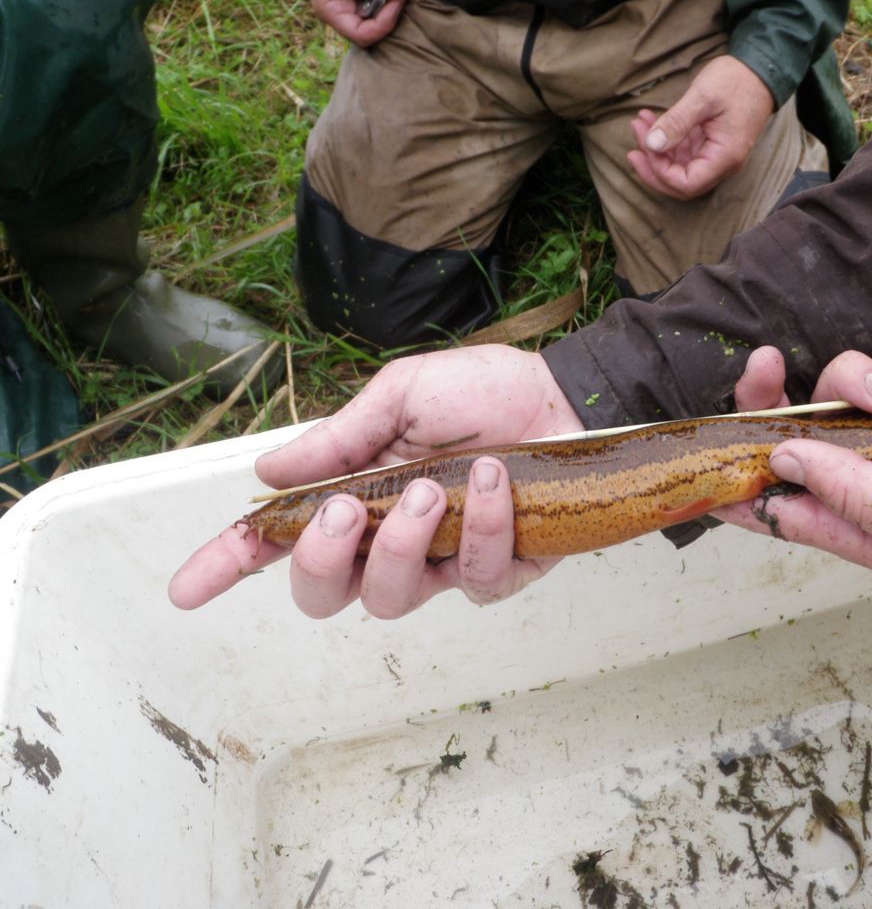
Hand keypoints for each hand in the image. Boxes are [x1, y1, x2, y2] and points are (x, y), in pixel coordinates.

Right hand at [169, 346, 582, 616]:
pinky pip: (475, 582)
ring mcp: (445, 561)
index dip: (230, 565)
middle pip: (326, 594)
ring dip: (404, 543)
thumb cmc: (483, 392)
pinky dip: (484, 529)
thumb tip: (265, 474)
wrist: (566, 394)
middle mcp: (392, 539)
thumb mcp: (400, 397)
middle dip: (322, 561)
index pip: (281, 542)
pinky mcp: (501, 571)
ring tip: (433, 488)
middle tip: (345, 510)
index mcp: (357, 494)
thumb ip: (338, 439)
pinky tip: (495, 482)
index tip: (185, 588)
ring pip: (393, 599)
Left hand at [626, 55, 774, 199]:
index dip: (660, 171)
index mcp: (725, 157)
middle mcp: (723, 164)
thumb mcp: (703, 96)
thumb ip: (677, 122)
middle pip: (681, 184)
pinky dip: (666, 142)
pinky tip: (652, 122)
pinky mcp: (711, 146)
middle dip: (653, 165)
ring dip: (656, 151)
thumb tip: (652, 145)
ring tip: (639, 123)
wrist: (760, 69)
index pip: (686, 184)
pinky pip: (685, 155)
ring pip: (680, 169)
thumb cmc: (736, 80)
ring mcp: (717, 156)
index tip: (646, 145)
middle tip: (634, 140)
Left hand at [718, 337, 871, 615]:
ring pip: (851, 384)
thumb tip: (780, 461)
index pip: (768, 502)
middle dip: (775, 392)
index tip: (705, 434)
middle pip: (794, 428)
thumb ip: (850, 495)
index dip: (730, 472)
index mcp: (852, 524)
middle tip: (766, 361)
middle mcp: (868, 480)